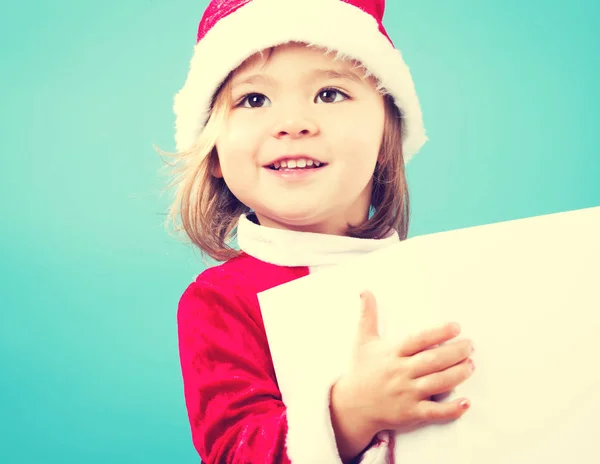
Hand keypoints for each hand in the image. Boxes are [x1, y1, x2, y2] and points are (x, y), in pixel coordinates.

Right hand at [333, 290, 474, 434]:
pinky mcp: (411, 413)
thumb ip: (367, 315)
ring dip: (458, 374)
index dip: (438, 333)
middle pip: (433, 360)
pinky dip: (452, 409)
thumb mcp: (363, 340)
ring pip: (438, 383)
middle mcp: (400, 372)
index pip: (418, 340)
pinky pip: (435, 412)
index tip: (456, 327)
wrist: (353, 406)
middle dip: (456, 352)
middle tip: (471, 345)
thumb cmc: (362, 370)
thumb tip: (364, 291)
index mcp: (392, 353)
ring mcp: (407, 394)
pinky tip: (466, 402)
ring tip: (471, 365)